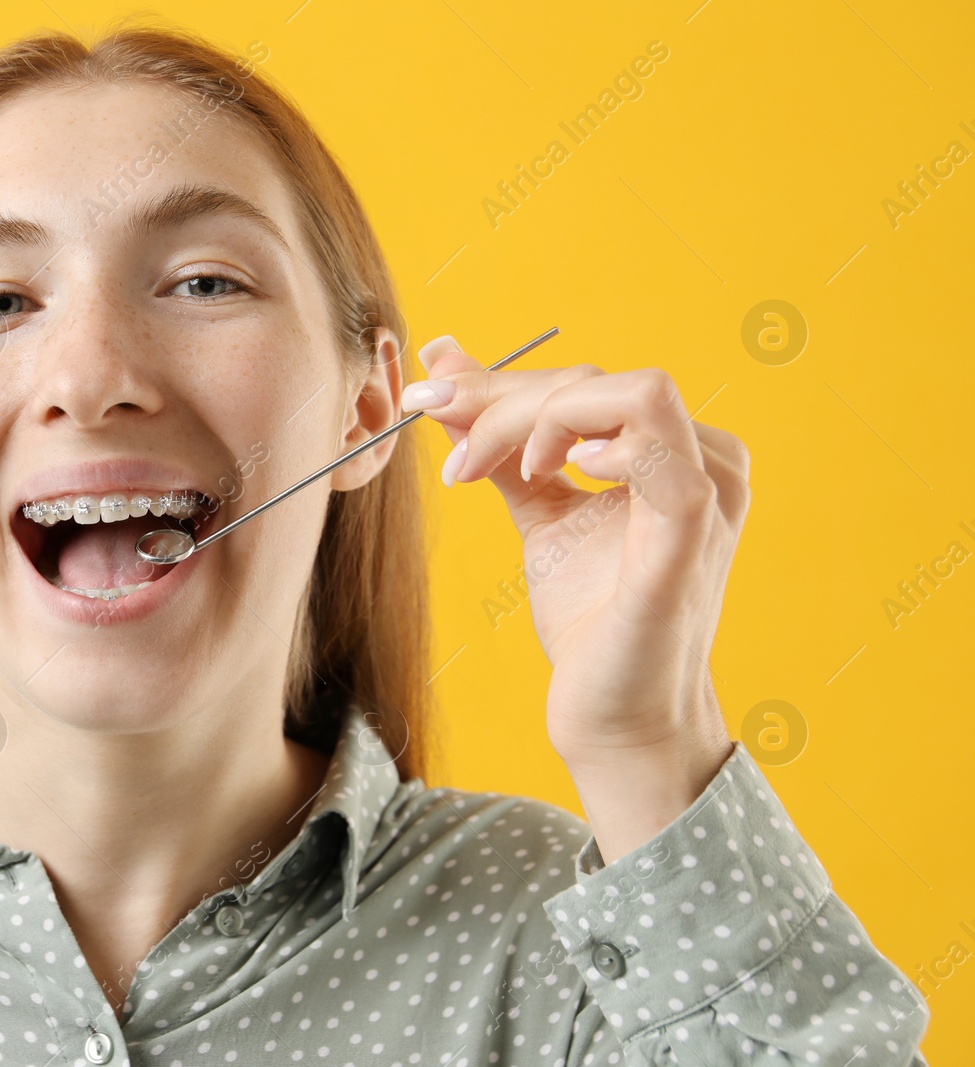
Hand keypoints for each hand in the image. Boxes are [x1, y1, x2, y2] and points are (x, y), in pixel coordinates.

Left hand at [403, 334, 745, 858]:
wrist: (615, 714)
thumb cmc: (589, 618)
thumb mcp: (537, 509)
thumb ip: (498, 440)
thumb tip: (443, 365)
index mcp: (676, 448)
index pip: (586, 381)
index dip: (500, 385)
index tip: (427, 404)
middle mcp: (706, 458)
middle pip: (598, 380)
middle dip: (501, 399)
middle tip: (441, 438)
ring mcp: (708, 491)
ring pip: (629, 393)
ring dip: (536, 415)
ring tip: (482, 467)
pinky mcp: (692, 533)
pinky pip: (657, 451)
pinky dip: (590, 443)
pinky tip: (548, 473)